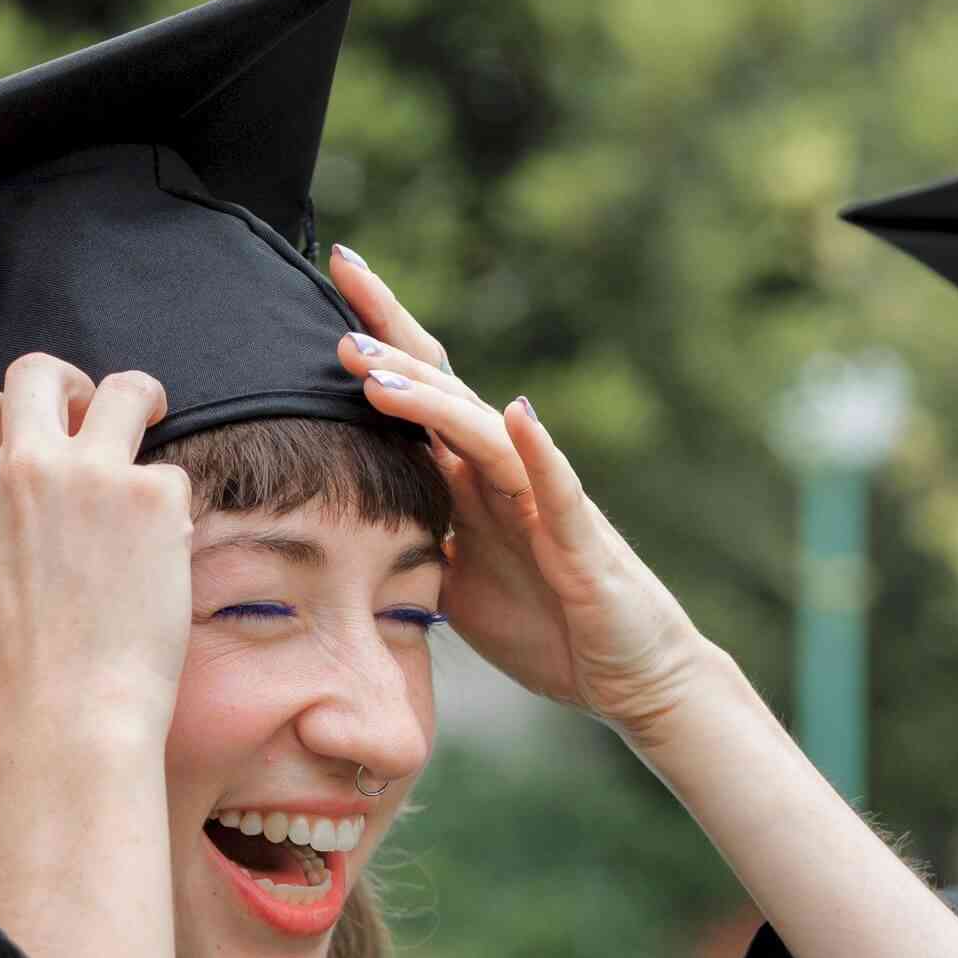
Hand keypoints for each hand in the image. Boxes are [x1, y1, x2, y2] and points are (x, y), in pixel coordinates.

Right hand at [0, 353, 192, 783]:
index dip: (3, 407)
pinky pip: (170, 473)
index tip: (30, 425)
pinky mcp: (155, 497)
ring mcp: (93, 473)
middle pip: (41, 371)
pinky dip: (168, 506)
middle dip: (68, 383)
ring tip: (149, 422)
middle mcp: (25, 462)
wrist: (67, 717)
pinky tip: (160, 550)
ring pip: (122, 388)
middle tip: (91, 410)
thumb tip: (12, 498)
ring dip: (136, 399)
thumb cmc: (12, 674)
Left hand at [328, 246, 722, 746]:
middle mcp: (505, 476)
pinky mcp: (579, 542)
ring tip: (376, 373)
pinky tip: (516, 411)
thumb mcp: (453, 583)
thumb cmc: (545, 626)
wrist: (626, 677)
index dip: (377, 343)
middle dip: (392, 342)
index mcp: (470, 484)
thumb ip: (412, 540)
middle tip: (339, 290)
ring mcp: (544, 502)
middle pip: (444, 390)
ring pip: (483, 434)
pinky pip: (557, 489)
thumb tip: (342, 521)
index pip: (416, 399)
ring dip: (432, 400)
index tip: (331, 280)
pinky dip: (537, 449)